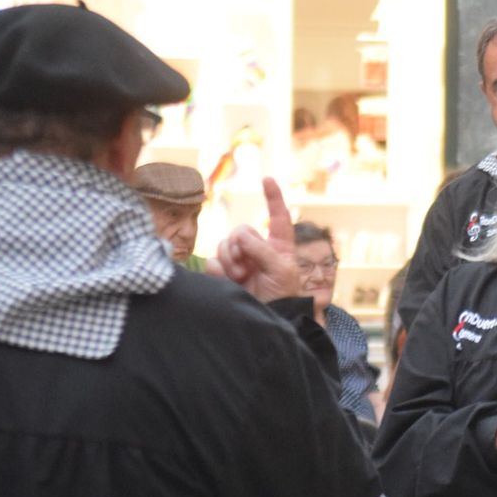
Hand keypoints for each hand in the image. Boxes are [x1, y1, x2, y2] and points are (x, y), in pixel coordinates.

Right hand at [215, 178, 299, 301]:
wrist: (267, 317)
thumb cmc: (282, 295)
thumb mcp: (281, 271)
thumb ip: (262, 250)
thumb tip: (240, 236)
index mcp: (279, 245)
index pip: (278, 216)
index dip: (273, 197)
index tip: (267, 179)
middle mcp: (258, 249)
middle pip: (240, 230)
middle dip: (240, 247)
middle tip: (246, 268)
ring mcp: (240, 261)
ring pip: (224, 244)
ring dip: (230, 260)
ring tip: (241, 277)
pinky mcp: (225, 273)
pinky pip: (214, 261)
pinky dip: (218, 270)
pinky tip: (228, 280)